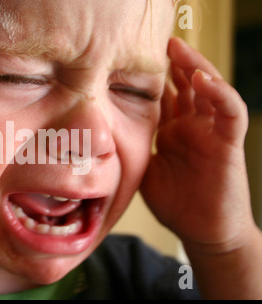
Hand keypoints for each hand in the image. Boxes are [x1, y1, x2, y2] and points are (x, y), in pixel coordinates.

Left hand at [140, 37, 255, 254]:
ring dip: (196, 66)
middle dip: (173, 62)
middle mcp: (192, 125)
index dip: (153, 75)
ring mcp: (211, 131)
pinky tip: (202, 79)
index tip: (131, 56)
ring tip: (178, 48)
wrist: (200, 230)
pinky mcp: (228, 143)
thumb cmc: (174, 201)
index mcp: (172, 130)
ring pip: (209, 89)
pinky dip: (219, 93)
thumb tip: (104, 132)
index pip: (165, 94)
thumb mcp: (145, 168)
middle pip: (186, 84)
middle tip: (157, 41)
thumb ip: (135, 147)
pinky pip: (229, 112)